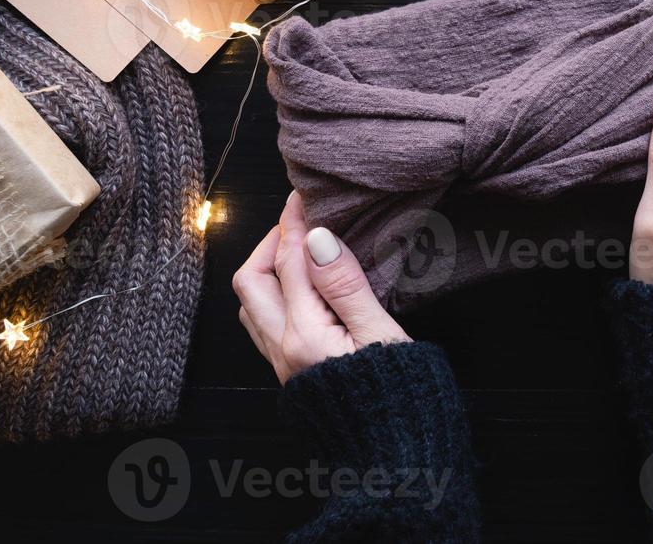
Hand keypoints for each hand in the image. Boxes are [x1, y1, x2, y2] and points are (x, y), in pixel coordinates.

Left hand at [233, 192, 409, 383]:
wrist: (395, 457)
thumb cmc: (401, 396)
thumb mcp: (380, 333)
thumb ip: (345, 284)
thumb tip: (317, 237)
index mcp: (304, 335)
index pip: (289, 261)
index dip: (294, 222)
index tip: (303, 195)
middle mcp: (282, 349)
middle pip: (251, 280)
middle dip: (270, 244)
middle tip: (300, 225)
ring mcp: (282, 365)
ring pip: (251, 304)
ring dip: (267, 271)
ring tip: (299, 253)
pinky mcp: (290, 375)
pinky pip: (263, 325)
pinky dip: (274, 296)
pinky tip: (301, 291)